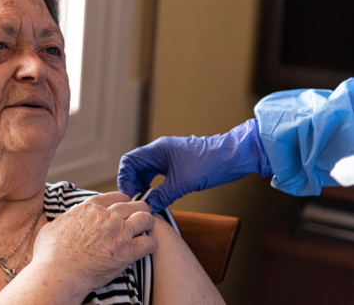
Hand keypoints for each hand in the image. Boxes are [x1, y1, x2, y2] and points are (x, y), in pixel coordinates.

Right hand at [31, 192, 156, 296]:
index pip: (114, 197)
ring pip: (145, 218)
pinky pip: (149, 243)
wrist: (58, 274)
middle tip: (141, 214)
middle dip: (139, 208)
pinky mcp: (126, 252)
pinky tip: (149, 247)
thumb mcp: (53, 227)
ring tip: (148, 228)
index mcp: (89, 208)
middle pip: (132, 205)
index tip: (126, 203)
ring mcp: (118, 233)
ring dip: (148, 222)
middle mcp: (107, 216)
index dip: (123, 199)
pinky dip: (151, 244)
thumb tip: (63, 222)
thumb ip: (65, 220)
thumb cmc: (50, 255)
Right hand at [118, 119, 272, 212]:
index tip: (129, 194)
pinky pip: (157, 174)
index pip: (129, 160)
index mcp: (157, 150)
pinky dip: (154, 185)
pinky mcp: (176, 164)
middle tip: (136, 200)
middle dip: (133, 183)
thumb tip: (147, 206)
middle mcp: (160, 151)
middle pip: (135, 166)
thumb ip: (162, 195)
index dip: (125, 177)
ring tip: (146, 201)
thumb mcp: (182, 183)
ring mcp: (168, 157)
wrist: (232, 158)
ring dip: (143, 185)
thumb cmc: (209, 164)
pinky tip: (157, 196)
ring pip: (146, 171)